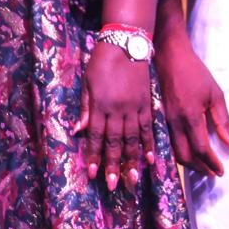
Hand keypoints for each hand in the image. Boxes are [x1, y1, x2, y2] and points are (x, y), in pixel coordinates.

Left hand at [73, 44, 154, 189]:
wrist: (125, 43)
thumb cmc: (101, 62)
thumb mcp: (87, 82)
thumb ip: (85, 107)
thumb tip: (78, 130)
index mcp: (100, 105)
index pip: (95, 136)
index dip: (93, 156)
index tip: (92, 174)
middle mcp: (117, 110)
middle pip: (114, 142)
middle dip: (112, 165)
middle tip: (112, 185)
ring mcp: (134, 107)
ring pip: (133, 139)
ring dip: (132, 160)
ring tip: (132, 179)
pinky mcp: (147, 103)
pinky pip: (148, 127)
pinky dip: (149, 144)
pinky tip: (150, 159)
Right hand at [155, 32, 228, 176]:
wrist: (168, 57)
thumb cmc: (194, 73)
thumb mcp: (215, 93)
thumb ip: (222, 120)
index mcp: (190, 116)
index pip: (201, 149)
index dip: (212, 163)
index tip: (220, 170)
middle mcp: (174, 122)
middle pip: (185, 156)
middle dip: (200, 168)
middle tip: (211, 173)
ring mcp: (164, 121)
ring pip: (173, 151)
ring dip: (188, 163)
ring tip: (201, 166)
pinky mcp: (158, 117)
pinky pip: (166, 142)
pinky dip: (177, 152)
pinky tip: (185, 152)